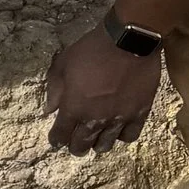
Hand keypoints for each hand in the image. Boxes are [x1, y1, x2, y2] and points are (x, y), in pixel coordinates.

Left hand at [44, 25, 161, 154]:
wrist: (129, 41)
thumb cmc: (92, 50)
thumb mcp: (63, 64)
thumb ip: (54, 90)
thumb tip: (49, 110)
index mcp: (73, 108)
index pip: (61, 135)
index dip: (56, 140)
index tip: (56, 140)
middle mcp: (95, 119)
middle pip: (82, 145)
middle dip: (75, 147)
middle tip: (75, 144)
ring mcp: (119, 118)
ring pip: (106, 144)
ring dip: (98, 144)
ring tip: (97, 140)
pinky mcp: (140, 113)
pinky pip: (130, 136)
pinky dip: (122, 136)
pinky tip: (118, 130)